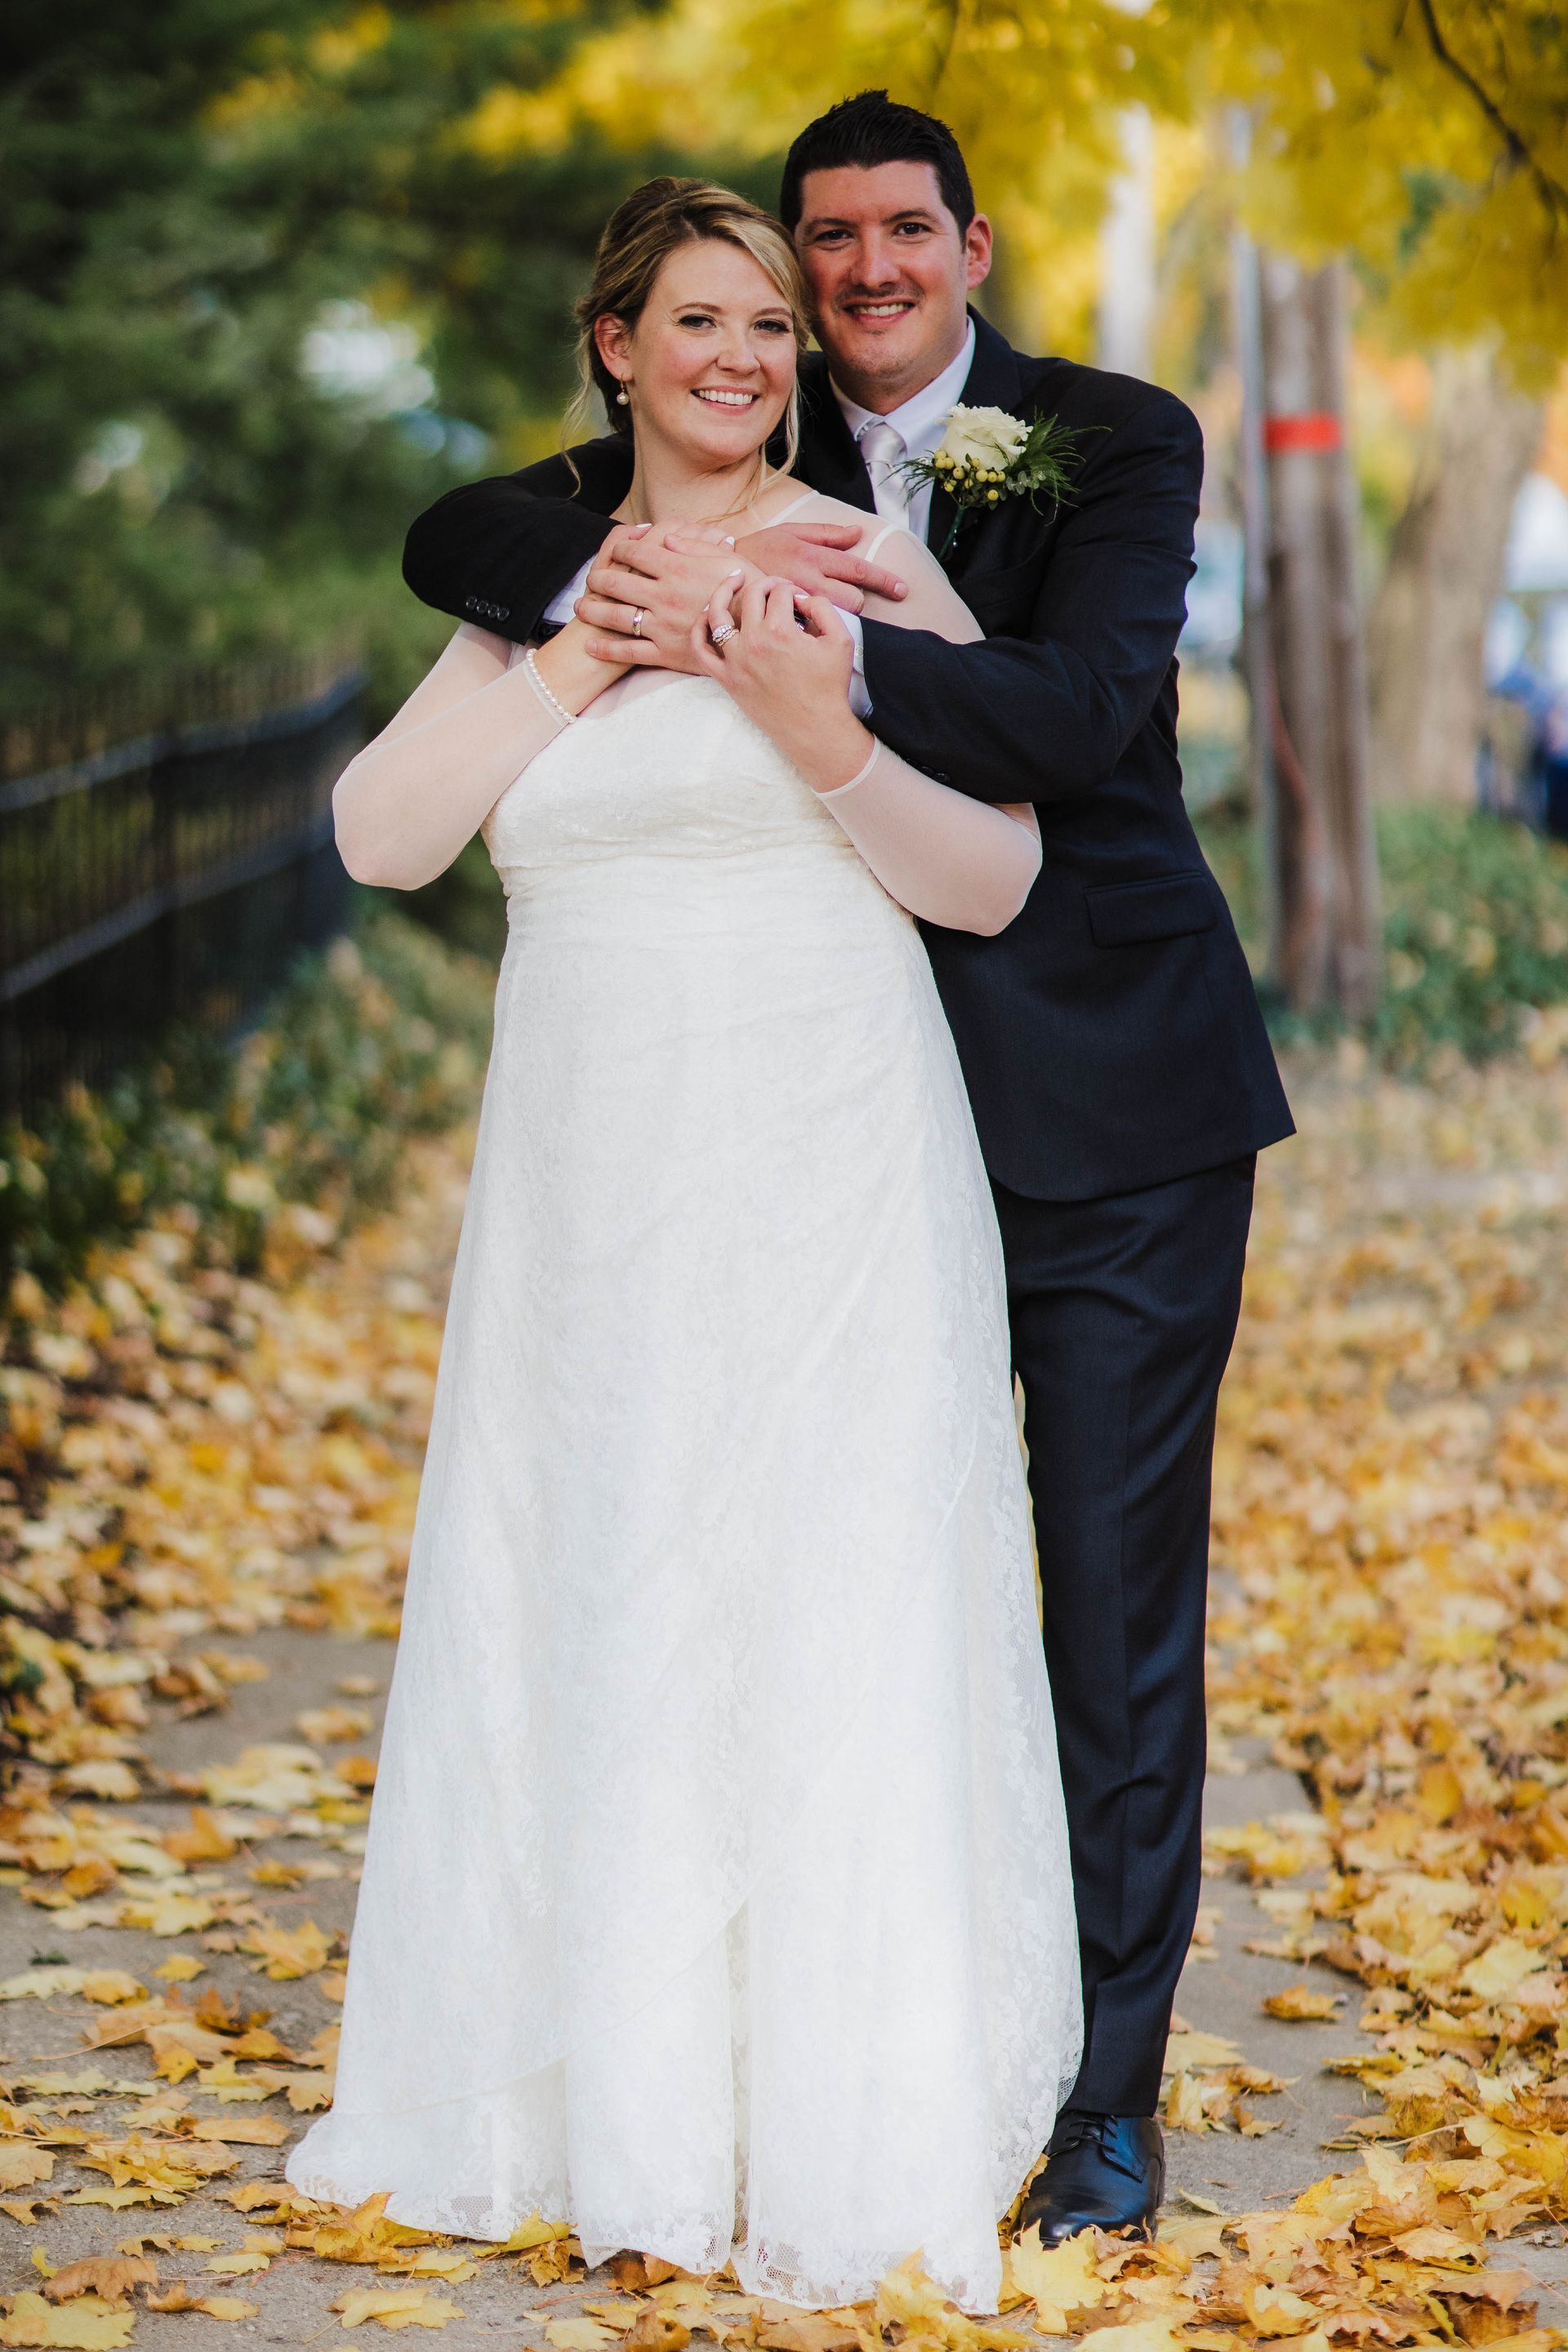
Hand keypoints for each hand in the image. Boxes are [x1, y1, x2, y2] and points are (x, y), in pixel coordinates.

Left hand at [577, 524, 757, 671]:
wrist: (762, 632)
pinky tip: (591, 646)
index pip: (635, 552)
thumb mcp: (725, 558)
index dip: (619, 548)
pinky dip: (607, 650)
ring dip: (593, 611)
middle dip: (598, 579)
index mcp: (677, 568)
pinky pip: (629, 652)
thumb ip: (693, 544)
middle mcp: (664, 595)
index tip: (614, 549)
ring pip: (616, 617)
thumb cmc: (748, 590)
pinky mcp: (666, 653)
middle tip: (590, 580)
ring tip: (581, 608)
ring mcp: (662, 626)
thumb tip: (667, 538)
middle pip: (617, 582)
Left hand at [692, 576, 870, 793]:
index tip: (799, 598)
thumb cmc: (829, 686)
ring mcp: (735, 660)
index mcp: (780, 630)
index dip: (792, 588)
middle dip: (766, 584)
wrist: (814, 729)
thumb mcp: (841, 640)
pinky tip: (706, 616)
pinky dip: (698, 630)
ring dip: (723, 591)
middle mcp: (753, 641)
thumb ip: (823, 607)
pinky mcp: (726, 678)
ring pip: (717, 614)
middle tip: (776, 588)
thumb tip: (800, 597)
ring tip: (734, 580)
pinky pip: (701, 650)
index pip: (780, 591)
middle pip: (751, 595)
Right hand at [732, 522, 908, 613]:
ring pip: (838, 616)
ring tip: (820, 608)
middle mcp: (809, 582)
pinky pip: (817, 628)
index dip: (883, 580)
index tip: (902, 589)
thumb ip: (826, 534)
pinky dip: (819, 625)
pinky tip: (807, 621)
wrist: (722, 574)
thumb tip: (858, 534)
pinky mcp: (788, 623)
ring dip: (837, 613)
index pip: (858, 570)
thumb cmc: (760, 550)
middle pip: (854, 600)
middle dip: (854, 599)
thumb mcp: (791, 532)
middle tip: (838, 596)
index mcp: (813, 556)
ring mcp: (799, 606)